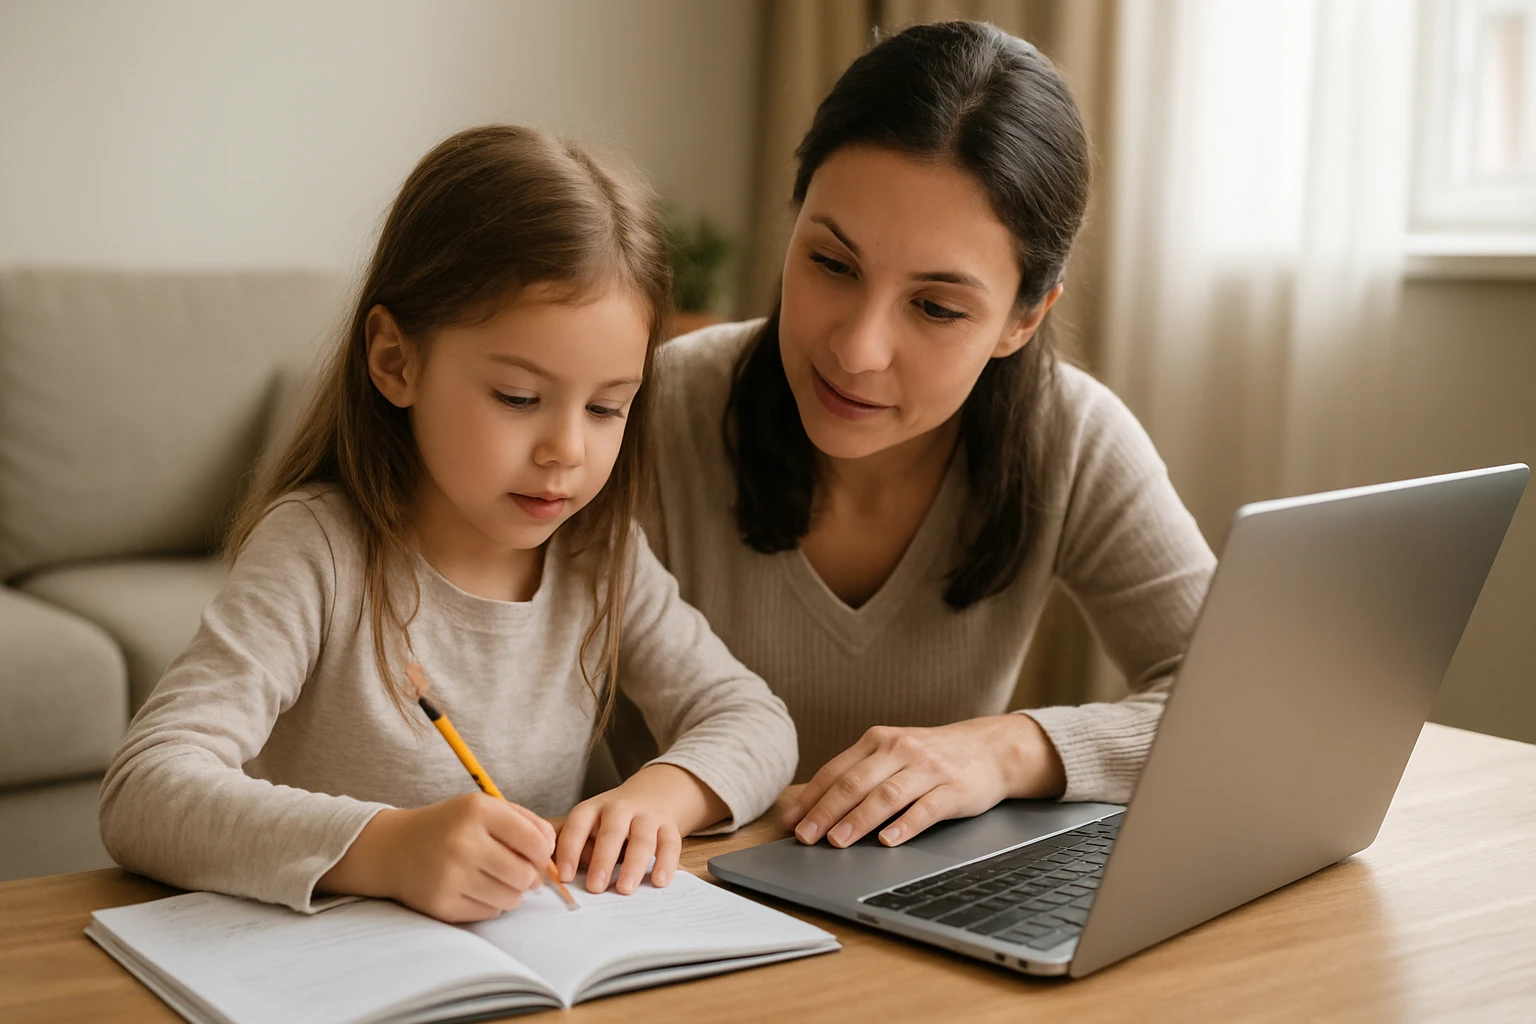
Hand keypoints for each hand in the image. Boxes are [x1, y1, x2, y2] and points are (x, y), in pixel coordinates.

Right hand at [317, 792, 555, 922]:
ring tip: (494, 878)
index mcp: (476, 811)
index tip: (536, 852)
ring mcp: (450, 876)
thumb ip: (526, 822)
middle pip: (526, 875)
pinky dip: (489, 904)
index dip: (544, 852)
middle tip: (517, 869)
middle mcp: (462, 843)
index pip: (535, 841)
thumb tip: (553, 851)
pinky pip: (489, 914)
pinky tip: (473, 888)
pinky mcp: (441, 904)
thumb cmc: (450, 825)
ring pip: (511, 899)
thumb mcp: (484, 808)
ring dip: (510, 892)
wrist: (394, 848)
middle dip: (529, 876)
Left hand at [554, 763, 727, 894]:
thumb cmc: (613, 821)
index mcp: (593, 809)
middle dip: (603, 860)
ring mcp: (647, 816)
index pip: (577, 826)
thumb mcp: (592, 824)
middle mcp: (620, 809)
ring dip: (633, 865)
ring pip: (642, 840)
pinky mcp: (669, 827)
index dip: (570, 851)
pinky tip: (659, 881)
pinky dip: (666, 864)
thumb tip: (563, 881)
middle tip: (595, 887)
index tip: (565, 877)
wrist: (654, 793)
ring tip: (625, 889)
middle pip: (612, 832)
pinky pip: (670, 845)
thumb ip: (578, 848)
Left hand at [782, 715, 1065, 848]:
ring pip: (886, 796)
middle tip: (807, 837)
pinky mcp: (953, 789)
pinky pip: (925, 809)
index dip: (811, 798)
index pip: (836, 771)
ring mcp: (928, 768)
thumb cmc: (932, 757)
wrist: (989, 749)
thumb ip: (860, 773)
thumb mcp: (894, 753)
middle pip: (856, 783)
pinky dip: (904, 825)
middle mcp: (900, 749)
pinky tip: (888, 840)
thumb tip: (816, 808)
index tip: (791, 823)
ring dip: (858, 820)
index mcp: (879, 740)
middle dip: (826, 812)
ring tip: (838, 842)